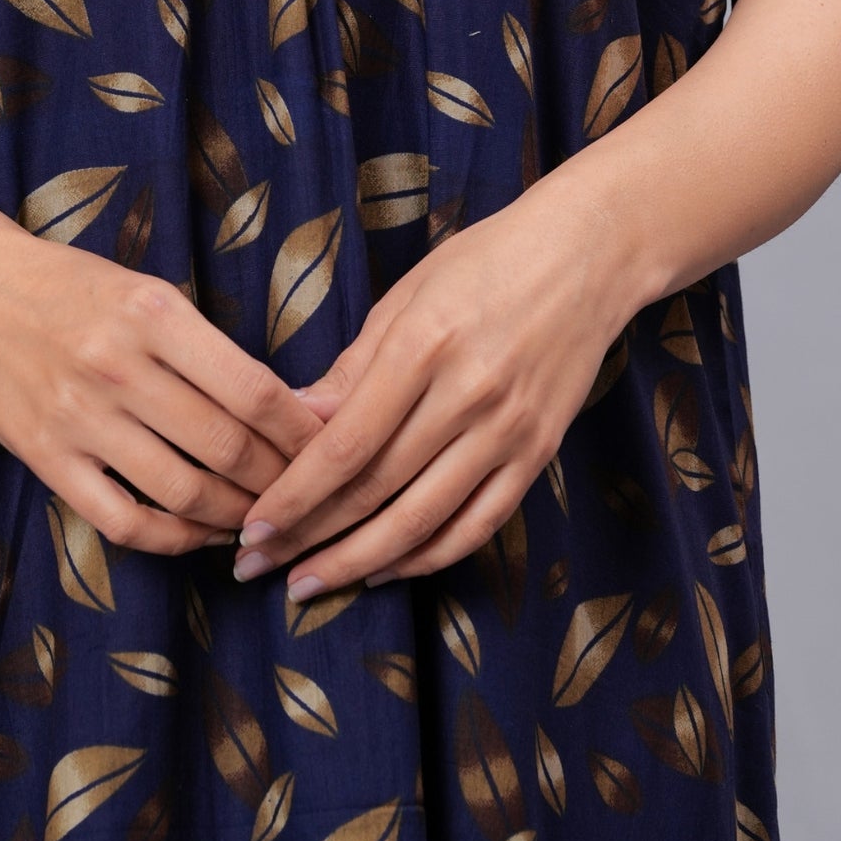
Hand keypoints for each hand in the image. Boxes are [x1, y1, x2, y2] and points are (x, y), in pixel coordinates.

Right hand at [0, 216, 330, 555]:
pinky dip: (173, 540)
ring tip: (260, 519)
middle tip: (307, 496)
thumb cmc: (74, 287)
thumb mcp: (148, 293)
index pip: (254, 389)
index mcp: (154, 313)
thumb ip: (210, 349)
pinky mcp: (46, 458)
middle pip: (226, 447)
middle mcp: (119, 366)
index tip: (333, 449)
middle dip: (279, 482)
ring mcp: (79, 417)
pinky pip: (123, 521)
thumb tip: (294, 406)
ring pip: (182, 492)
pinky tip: (200, 536)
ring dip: (234, 516)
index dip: (302, 432)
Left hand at [229, 164, 633, 595]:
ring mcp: (509, 432)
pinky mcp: (537, 455)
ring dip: (358, 563)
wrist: (588, 255)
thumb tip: (294, 418)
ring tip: (309, 585)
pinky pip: (476, 526)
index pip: (346, 444)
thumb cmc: (486, 260)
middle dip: (309, 537)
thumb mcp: (408, 293)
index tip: (252, 528)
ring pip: (422, 522)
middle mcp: (469, 395)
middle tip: (256, 567)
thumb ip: (353, 364)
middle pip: (376, 490)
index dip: (294, 496)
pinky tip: (384, 570)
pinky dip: (426, 558)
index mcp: (425, 344)